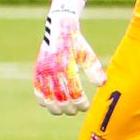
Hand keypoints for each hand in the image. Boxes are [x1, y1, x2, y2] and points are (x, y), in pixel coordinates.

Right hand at [33, 0, 105, 114]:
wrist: (59, 28)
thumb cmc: (77, 43)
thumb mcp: (88, 54)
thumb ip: (94, 70)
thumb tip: (102, 85)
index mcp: (67, 66)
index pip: (74, 92)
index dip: (80, 103)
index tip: (85, 107)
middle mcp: (53, 70)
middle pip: (60, 98)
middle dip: (69, 108)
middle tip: (76, 111)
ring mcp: (43, 71)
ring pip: (47, 98)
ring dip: (55, 108)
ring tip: (64, 111)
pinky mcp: (37, 71)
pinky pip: (37, 90)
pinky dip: (43, 100)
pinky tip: (50, 105)